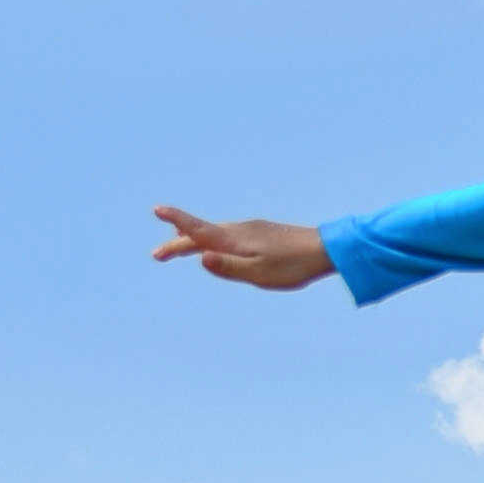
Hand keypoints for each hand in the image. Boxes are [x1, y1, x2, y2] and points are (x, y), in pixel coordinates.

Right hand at [150, 206, 331, 291]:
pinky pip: (229, 234)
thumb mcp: (259, 273)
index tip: (157, 209)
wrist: (327, 249)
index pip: (198, 229)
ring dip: (195, 239)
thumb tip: (198, 257)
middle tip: (157, 255)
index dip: (176, 220)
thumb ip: (228, 267)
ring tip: (180, 242)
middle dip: (178, 243)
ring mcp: (252, 230)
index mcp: (234, 240)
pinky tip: (220, 244)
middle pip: (201, 235)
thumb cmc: (293, 266)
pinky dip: (214, 238)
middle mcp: (239, 231)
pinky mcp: (263, 233)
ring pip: (216, 233)